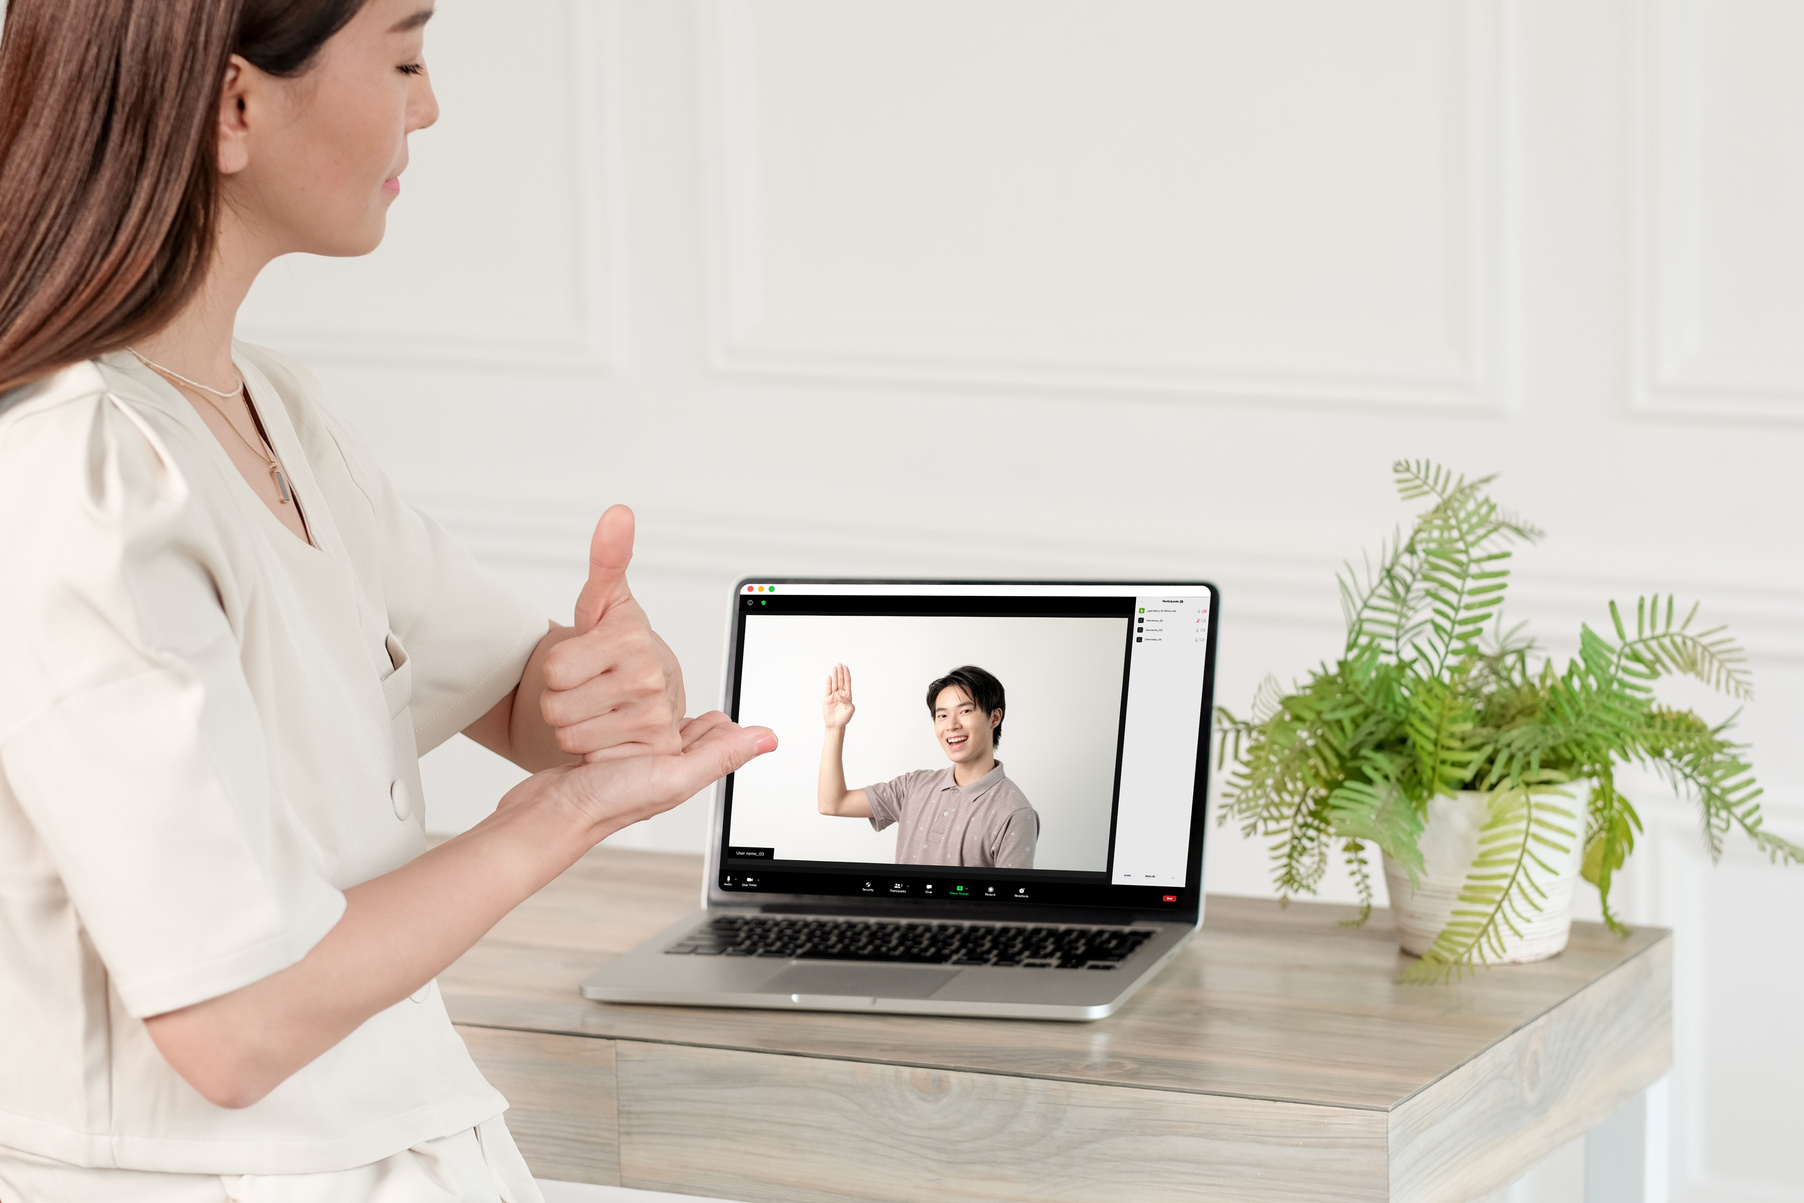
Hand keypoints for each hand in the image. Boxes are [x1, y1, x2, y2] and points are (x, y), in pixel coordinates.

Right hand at [503, 712, 776, 842]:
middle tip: (717, 709)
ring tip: (677, 710)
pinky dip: (633, 725)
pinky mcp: (600, 762)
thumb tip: (769, 740)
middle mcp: (658, 773)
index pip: (716, 747)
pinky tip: (627, 719)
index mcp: (681, 775)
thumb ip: (719, 756)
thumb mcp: (674, 775)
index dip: (731, 731)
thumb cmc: (606, 804)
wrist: (546, 816)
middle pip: (689, 744)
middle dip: (704, 726)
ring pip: (656, 739)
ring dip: (667, 722)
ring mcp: (629, 768)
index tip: (741, 715)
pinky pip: (625, 738)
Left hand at [540, 506, 686, 761]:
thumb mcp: (604, 602)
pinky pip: (587, 757)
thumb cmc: (617, 645)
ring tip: (597, 708)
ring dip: (575, 725)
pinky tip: (607, 732)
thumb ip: (607, 558)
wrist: (651, 687)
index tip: (580, 660)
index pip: (555, 669)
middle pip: (557, 706)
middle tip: (587, 686)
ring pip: (568, 734)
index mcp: (633, 641)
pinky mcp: (652, 752)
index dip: (556, 668)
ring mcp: (653, 719)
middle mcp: (649, 680)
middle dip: (563, 699)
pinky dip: (590, 750)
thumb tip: (618, 514)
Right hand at [822, 663, 855, 729]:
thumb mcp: (850, 709)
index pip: (847, 683)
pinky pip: (827, 689)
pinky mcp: (827, 698)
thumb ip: (846, 701)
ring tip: (834, 668)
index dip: (846, 675)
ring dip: (834, 676)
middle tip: (839, 664)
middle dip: (840, 672)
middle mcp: (840, 694)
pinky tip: (829, 677)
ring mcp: (833, 696)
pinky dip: (828, 683)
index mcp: (847, 695)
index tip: (846, 667)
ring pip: (834, 683)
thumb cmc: (845, 718)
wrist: (835, 725)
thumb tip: (839, 694)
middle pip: (840, 681)